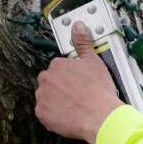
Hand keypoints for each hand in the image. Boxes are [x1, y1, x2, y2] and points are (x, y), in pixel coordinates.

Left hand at [35, 22, 124, 143]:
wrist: (100, 117)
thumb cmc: (98, 90)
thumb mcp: (94, 61)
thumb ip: (83, 43)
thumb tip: (78, 26)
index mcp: (56, 65)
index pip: (59, 68)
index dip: (70, 75)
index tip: (78, 81)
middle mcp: (46, 80)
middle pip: (51, 82)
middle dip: (61, 87)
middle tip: (77, 93)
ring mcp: (42, 97)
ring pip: (47, 97)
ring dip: (56, 100)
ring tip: (74, 105)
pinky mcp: (42, 114)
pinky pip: (46, 113)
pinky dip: (54, 115)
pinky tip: (69, 114)